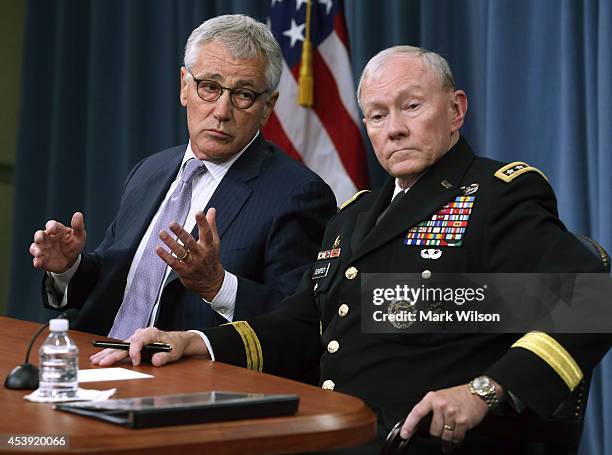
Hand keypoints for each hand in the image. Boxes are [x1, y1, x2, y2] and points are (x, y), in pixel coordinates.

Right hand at [29, 212, 85, 272]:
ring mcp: (43, 248)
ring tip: (39, 254)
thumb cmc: (74, 244)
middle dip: (38, 237)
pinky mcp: (42, 259)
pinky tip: (38, 263)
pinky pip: (36, 260)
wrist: (72, 259)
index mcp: (56, 230)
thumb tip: (78, 214)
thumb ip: (78, 226)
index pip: (51, 225)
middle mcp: (47, 238)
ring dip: (36, 250)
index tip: (52, 230)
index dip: (51, 227)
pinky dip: (36, 261)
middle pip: (39, 235)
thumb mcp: (79, 236)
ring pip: (35, 247)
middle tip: (40, 239)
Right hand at [90, 327, 208, 366]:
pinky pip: (121, 348)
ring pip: (120, 346)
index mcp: (151, 333)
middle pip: (125, 344)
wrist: (177, 341)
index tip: (136, 363)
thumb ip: (165, 356)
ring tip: (95, 360)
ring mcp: (136, 338)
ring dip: (108, 354)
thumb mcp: (174, 351)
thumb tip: (155, 360)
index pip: (138, 341)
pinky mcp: (134, 343)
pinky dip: (111, 353)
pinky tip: (102, 357)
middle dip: (113, 353)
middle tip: (101, 362)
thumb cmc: (175, 344)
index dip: (134, 352)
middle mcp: (141, 334)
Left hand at [156, 208, 224, 300]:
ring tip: (162, 233)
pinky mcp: (184, 271)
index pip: (207, 232)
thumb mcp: (215, 242)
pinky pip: (173, 263)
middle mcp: (201, 254)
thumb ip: (211, 225)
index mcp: (209, 246)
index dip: (203, 222)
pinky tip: (158, 248)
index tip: (199, 212)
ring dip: (170, 242)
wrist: (212, 282)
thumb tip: (211, 209)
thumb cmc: (212, 258)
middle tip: (171, 223)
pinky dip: (165, 256)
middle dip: (180, 232)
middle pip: (190, 242)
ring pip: (180, 252)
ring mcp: (192, 263)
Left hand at [400, 383, 498, 451]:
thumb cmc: (458, 395)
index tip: (405, 434)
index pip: (417, 412)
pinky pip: (456, 437)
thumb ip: (429, 408)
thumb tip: (418, 424)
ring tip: (451, 430)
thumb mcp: (439, 396)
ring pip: (444, 436)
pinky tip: (457, 435)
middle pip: (433, 430)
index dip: (409, 424)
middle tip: (444, 426)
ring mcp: (452, 413)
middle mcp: (441, 405)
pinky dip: (456, 440)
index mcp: (432, 398)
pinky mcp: (463, 420)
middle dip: (438, 432)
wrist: (477, 393)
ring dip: (448, 438)